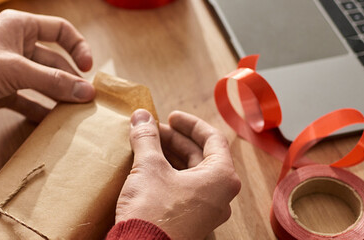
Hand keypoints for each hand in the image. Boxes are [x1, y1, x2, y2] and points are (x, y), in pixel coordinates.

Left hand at [0, 10, 94, 122]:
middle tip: (87, 101)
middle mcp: (16, 47)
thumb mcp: (14, 71)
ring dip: (57, 97)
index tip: (88, 69)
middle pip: (54, 61)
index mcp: (20, 27)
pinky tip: (52, 125)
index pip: (59, 31)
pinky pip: (27, 101)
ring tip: (75, 114)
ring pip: (41, 83)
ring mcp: (8, 71)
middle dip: (70, 79)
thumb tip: (85, 91)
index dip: (77, 47)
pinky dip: (39, 112)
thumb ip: (52, 82)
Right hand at [115, 109, 241, 239]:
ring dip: (170, 157)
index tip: (171, 116)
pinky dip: (170, 175)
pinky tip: (149, 170)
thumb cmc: (152, 211)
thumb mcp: (148, 167)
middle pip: (201, 156)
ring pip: (192, 174)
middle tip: (152, 130)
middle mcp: (220, 195)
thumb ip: (147, 138)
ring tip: (148, 147)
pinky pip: (185, 190)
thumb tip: (141, 117)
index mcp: (221, 177)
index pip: (212, 139)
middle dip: (175, 140)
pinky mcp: (191, 221)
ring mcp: (207, 211)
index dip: (190, 124)